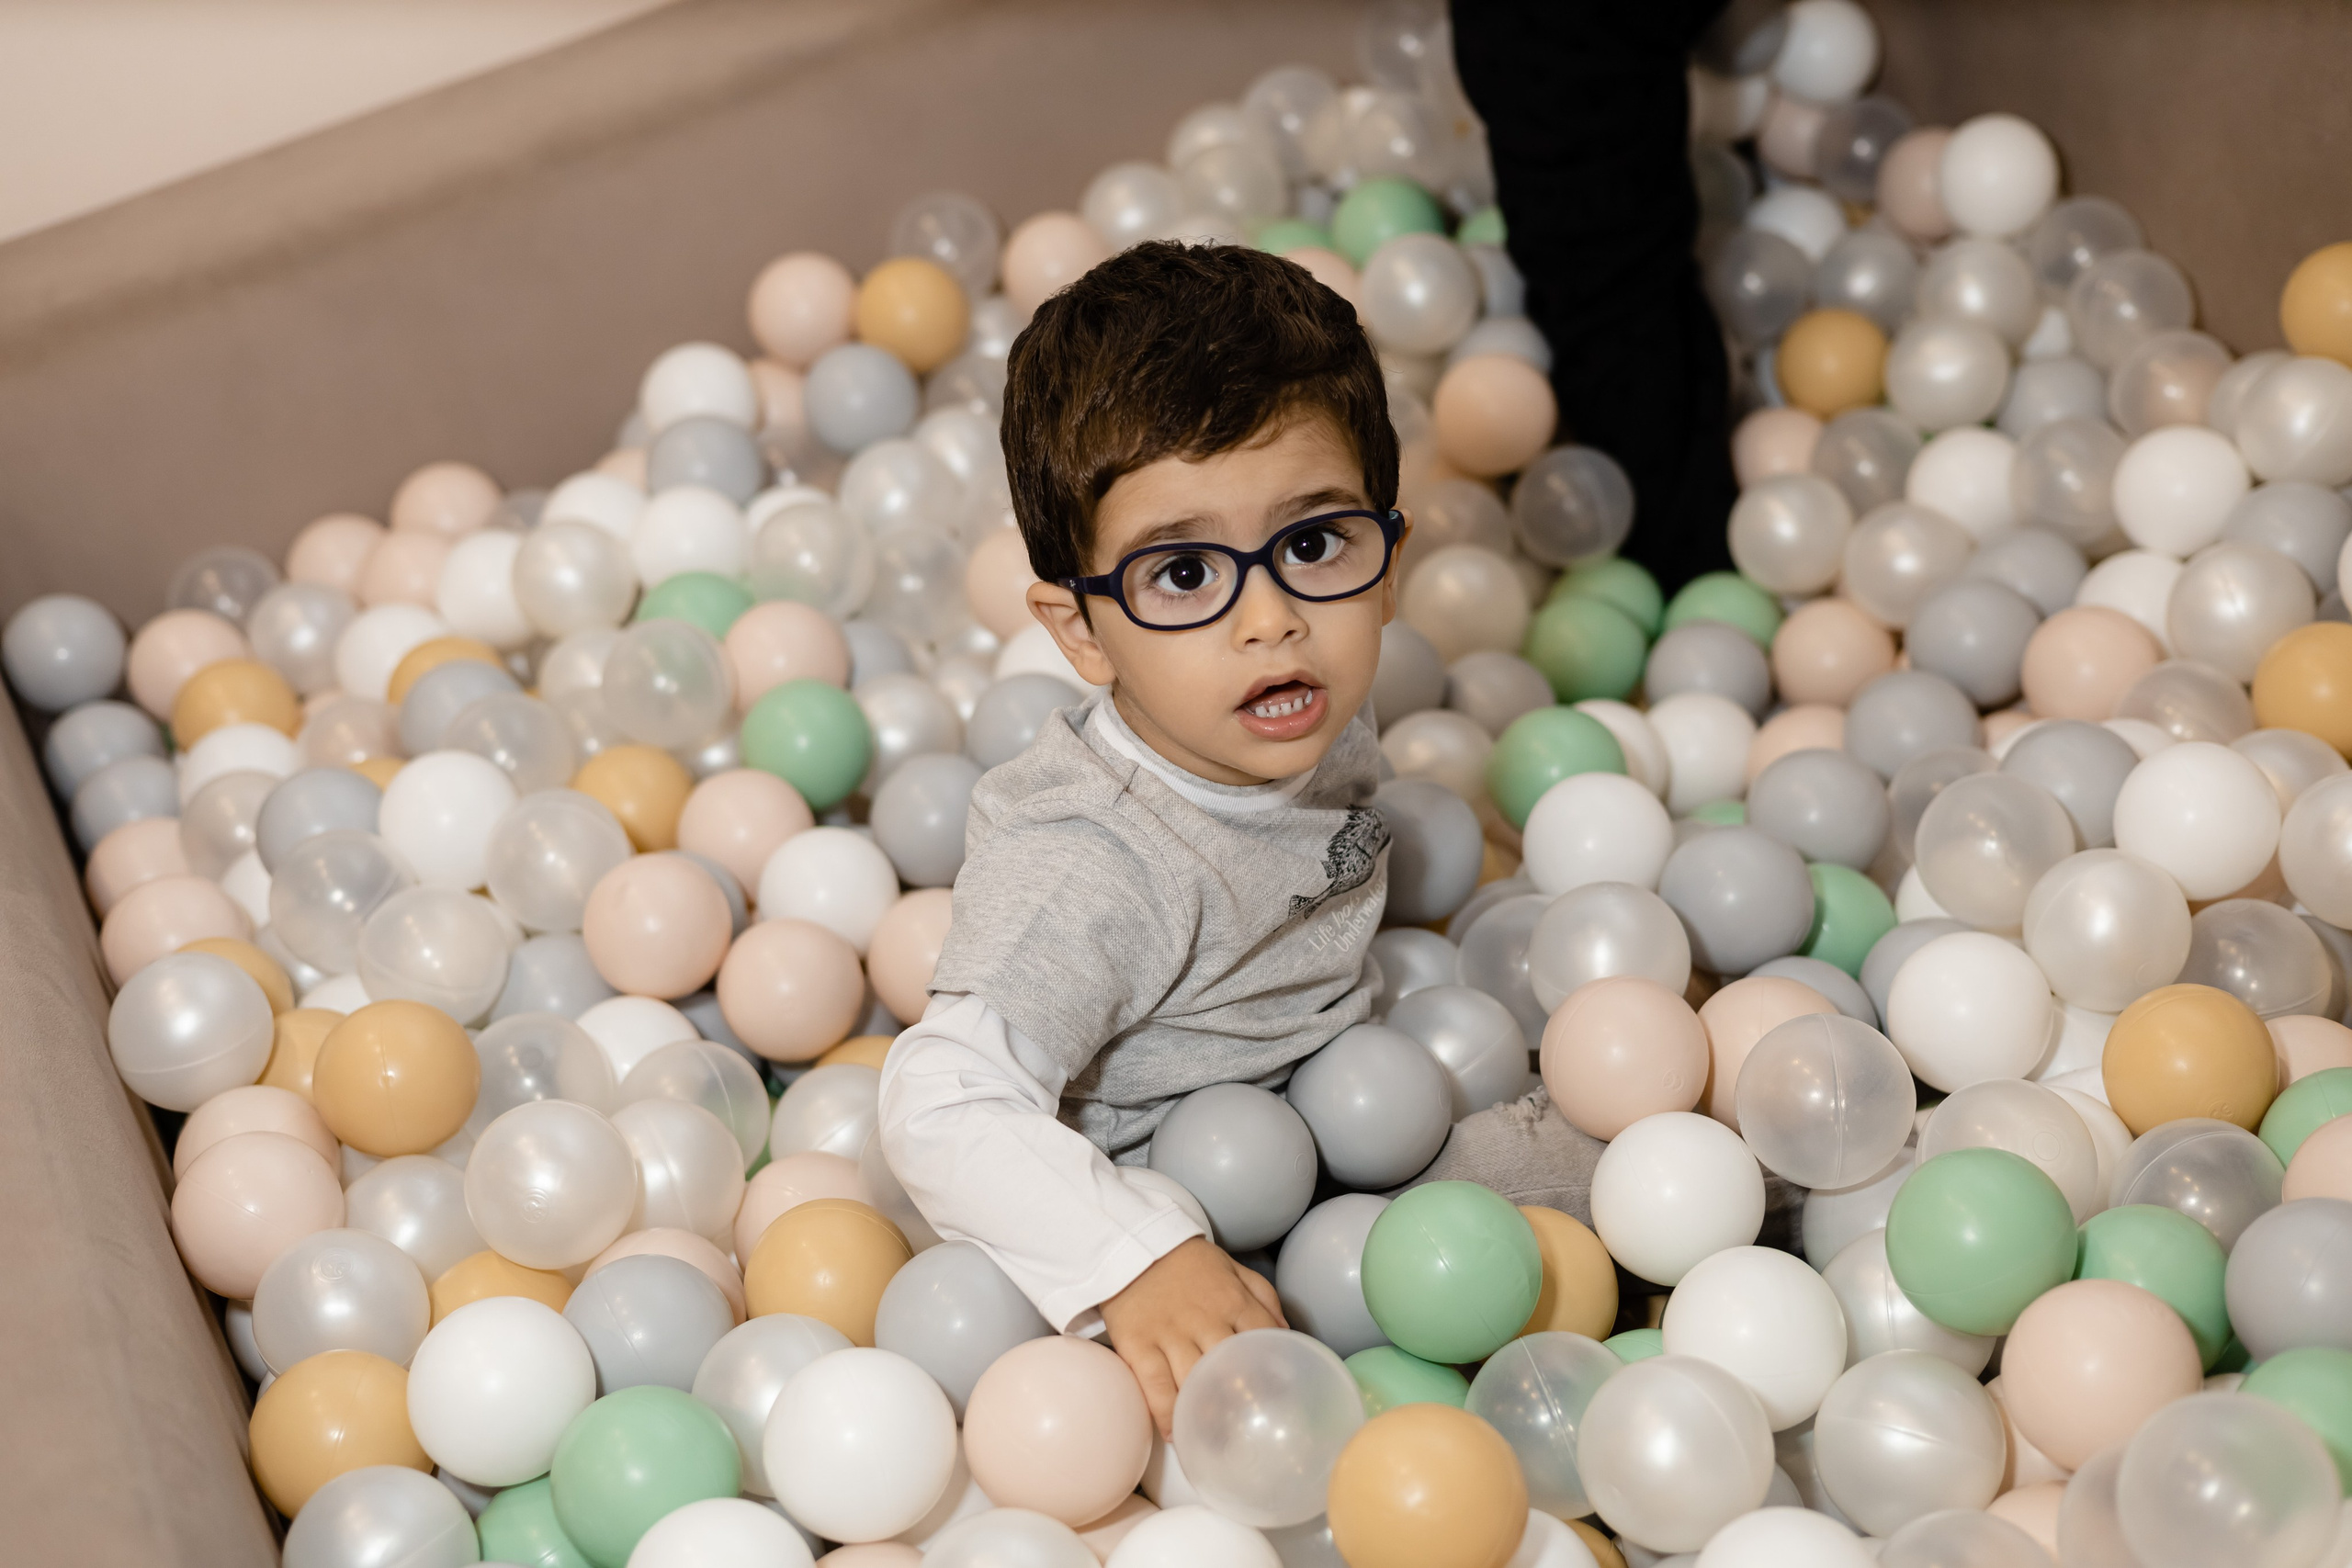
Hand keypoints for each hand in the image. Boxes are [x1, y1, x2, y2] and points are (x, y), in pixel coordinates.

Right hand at [1100, 1236, 1286, 1437]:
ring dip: (1204, 1412)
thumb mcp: (1234, 1269)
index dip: (1274, 1368)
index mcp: (1232, 1300)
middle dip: (1241, 1398)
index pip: (1263, 1336)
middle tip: (1248, 1427)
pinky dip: (1166, 1414)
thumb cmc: (1190, 1266)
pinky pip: (1154, 1386)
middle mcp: (1203, 1319)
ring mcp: (1168, 1333)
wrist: (1133, 1247)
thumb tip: (1287, 1336)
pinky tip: (1176, 1433)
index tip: (1282, 1397)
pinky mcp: (1137, 1344)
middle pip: (1229, 1365)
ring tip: (1213, 1437)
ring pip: (1192, 1381)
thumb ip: (1264, 1300)